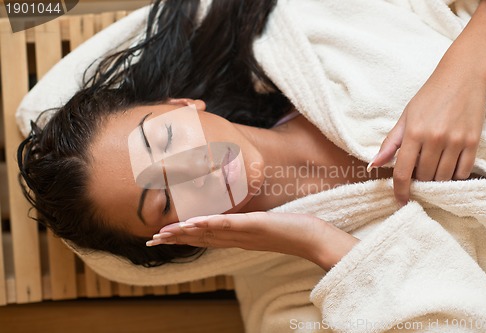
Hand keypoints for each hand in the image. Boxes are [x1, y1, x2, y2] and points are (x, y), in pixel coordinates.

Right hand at [147, 212, 358, 270]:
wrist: (311, 237)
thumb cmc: (288, 230)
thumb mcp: (262, 224)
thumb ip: (245, 223)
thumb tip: (235, 218)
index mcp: (236, 238)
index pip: (203, 238)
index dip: (182, 238)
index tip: (161, 238)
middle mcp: (236, 239)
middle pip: (200, 239)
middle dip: (175, 239)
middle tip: (151, 241)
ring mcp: (244, 233)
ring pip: (209, 233)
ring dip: (185, 233)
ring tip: (164, 234)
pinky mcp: (255, 226)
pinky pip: (228, 225)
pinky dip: (209, 224)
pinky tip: (194, 222)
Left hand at [370, 69, 485, 204]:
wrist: (462, 77)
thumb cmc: (429, 97)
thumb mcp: (405, 117)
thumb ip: (390, 143)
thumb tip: (374, 165)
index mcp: (413, 133)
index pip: (403, 171)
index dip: (400, 190)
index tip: (400, 200)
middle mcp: (435, 139)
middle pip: (424, 177)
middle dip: (419, 181)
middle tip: (418, 173)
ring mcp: (455, 141)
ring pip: (443, 177)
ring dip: (435, 180)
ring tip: (432, 169)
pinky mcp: (473, 142)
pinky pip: (463, 172)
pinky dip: (454, 176)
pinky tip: (448, 168)